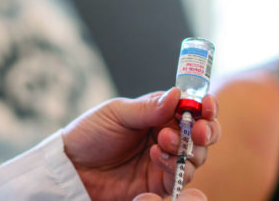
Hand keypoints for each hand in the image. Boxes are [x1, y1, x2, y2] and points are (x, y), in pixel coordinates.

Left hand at [61, 88, 220, 199]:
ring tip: (162, 141)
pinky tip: (156, 156)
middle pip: (203, 134)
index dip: (206, 106)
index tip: (206, 105)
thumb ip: (149, 108)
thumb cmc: (90, 134)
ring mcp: (166, 161)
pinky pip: (180, 177)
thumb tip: (178, 94)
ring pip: (197, 156)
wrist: (72, 167)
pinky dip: (174, 165)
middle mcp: (168, 136)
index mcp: (160, 114)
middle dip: (206, 130)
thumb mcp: (117, 114)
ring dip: (186, 147)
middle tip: (196, 130)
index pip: (193, 108)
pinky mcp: (160, 184)